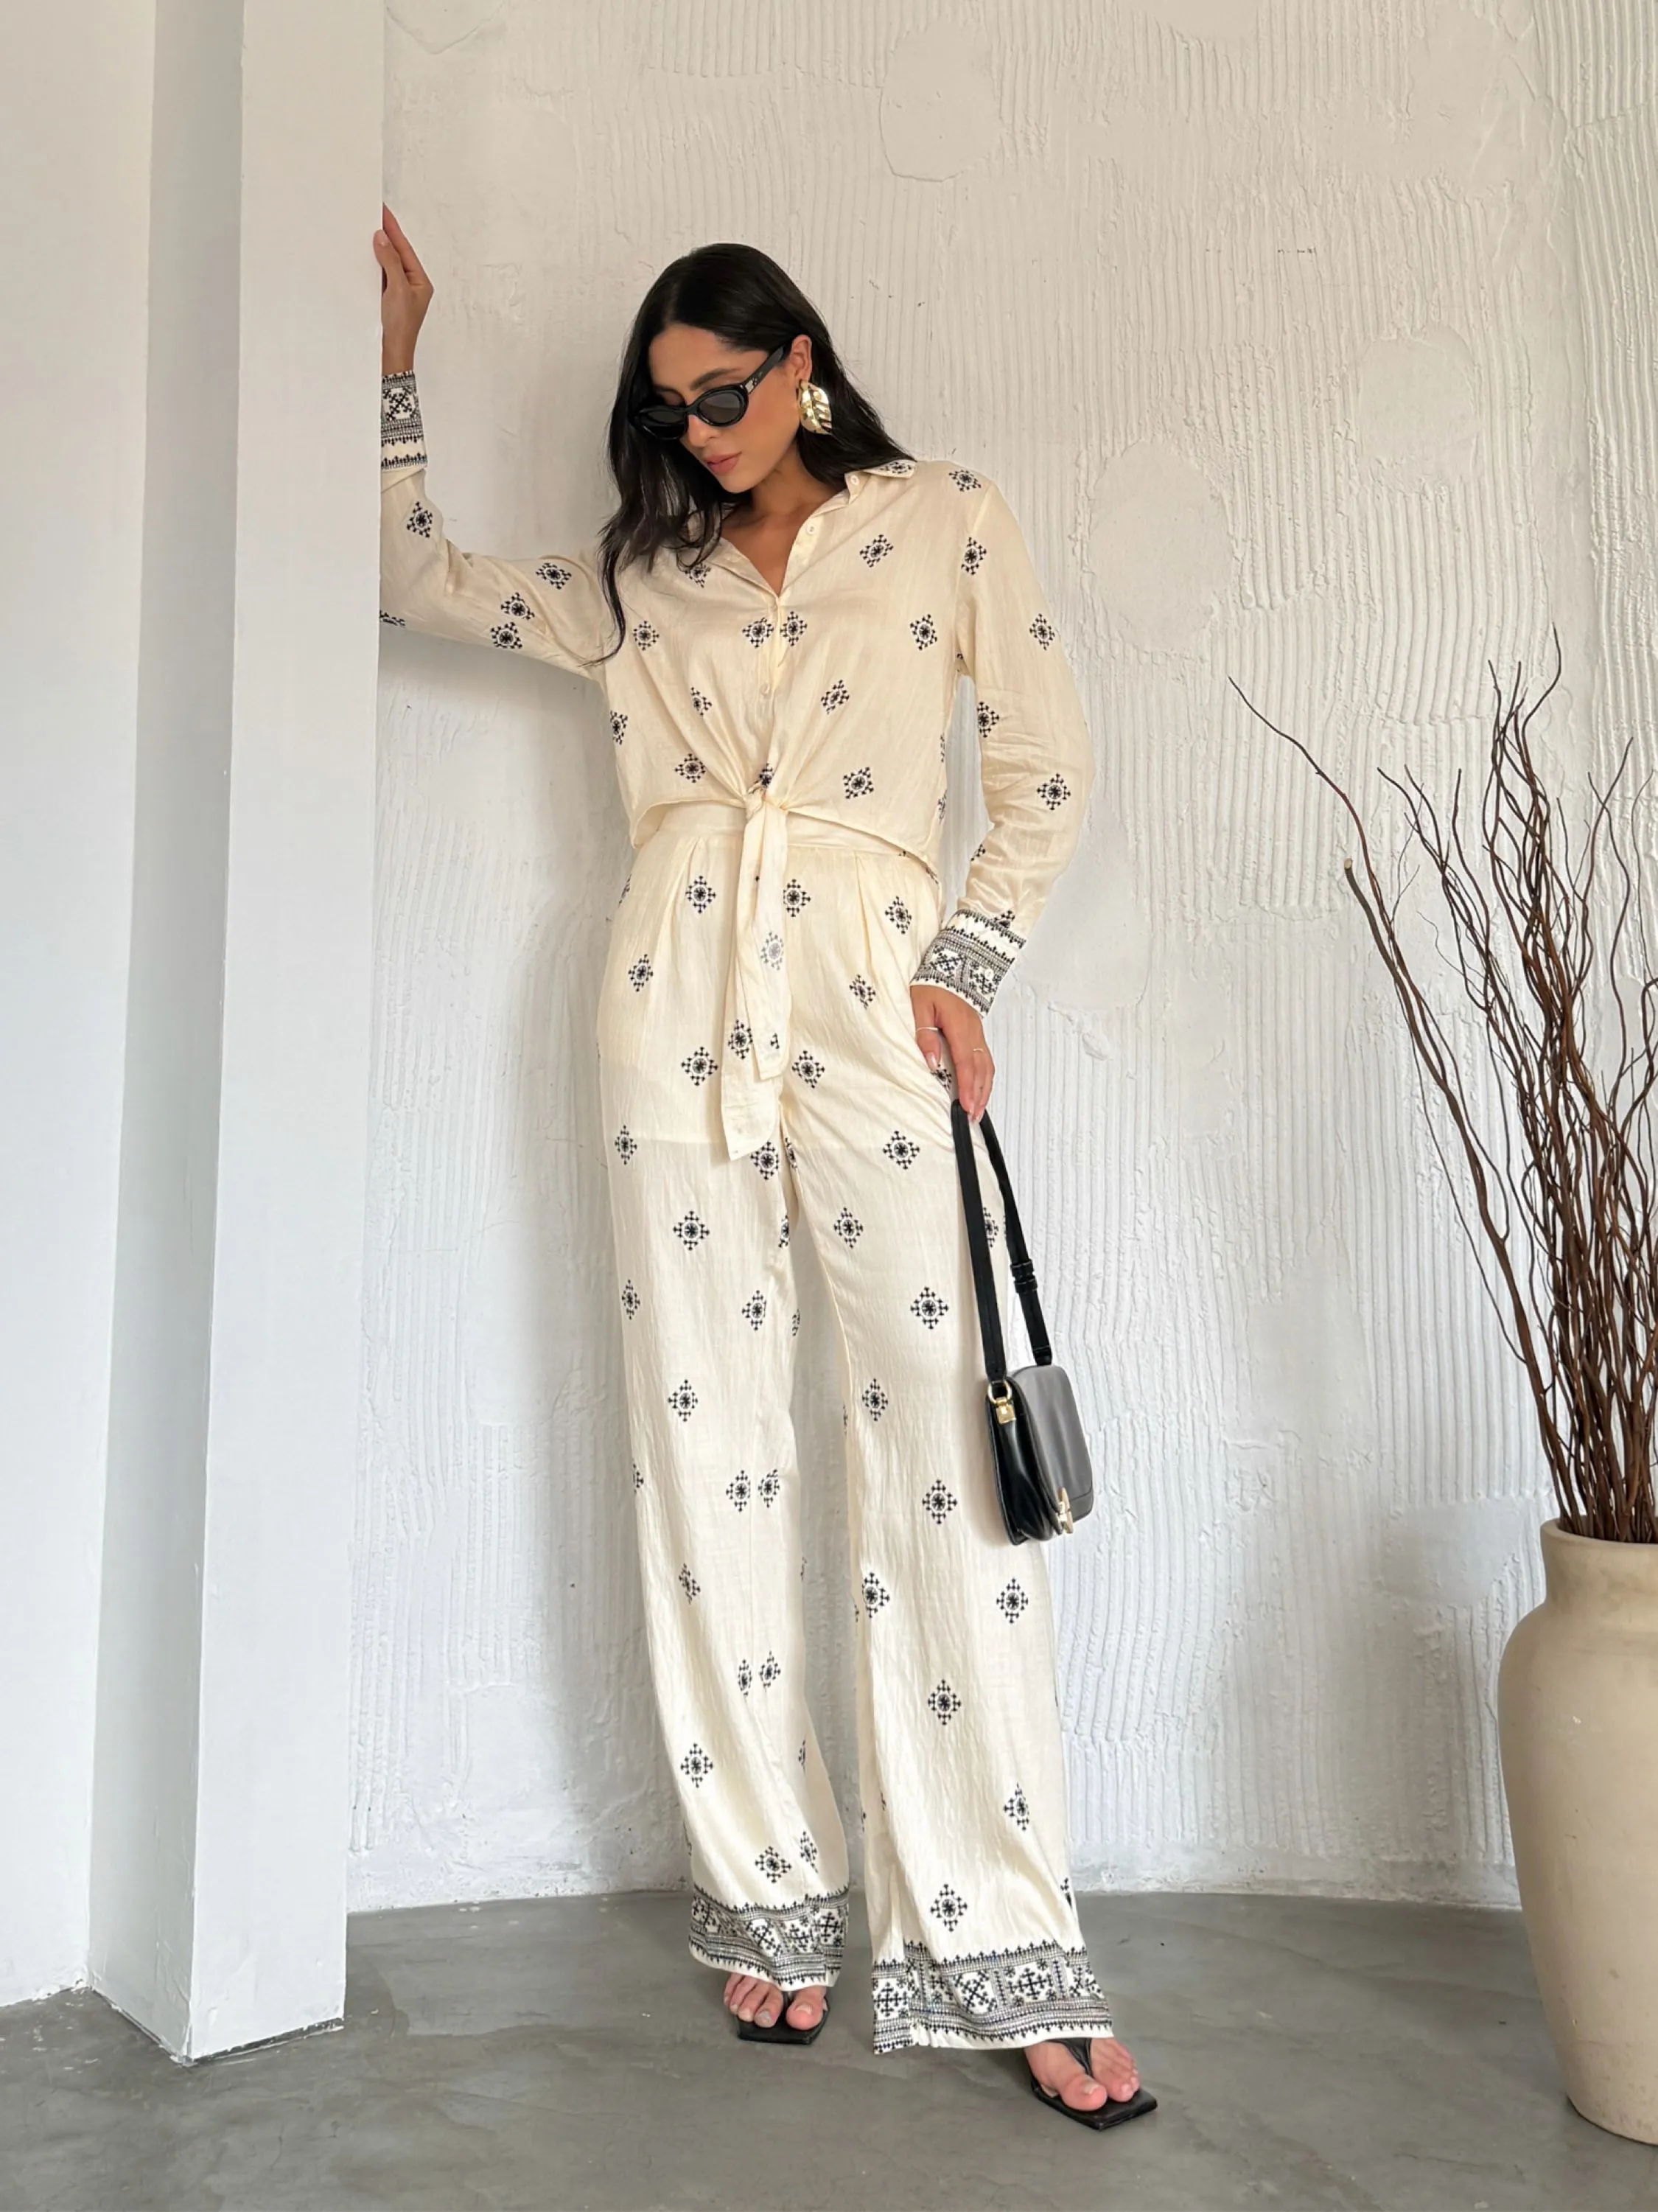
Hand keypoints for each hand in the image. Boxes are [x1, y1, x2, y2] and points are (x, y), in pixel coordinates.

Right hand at [375, 205, 433, 375]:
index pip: (404, 248)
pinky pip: (375, 276)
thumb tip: (382, 238)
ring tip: (363, 229)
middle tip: (371, 214)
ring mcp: (395, 293)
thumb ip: (391, 262)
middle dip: (383, 234)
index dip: (392, 228)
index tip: (381, 210)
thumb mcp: (398, 291)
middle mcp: (409, 286)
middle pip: (395, 253)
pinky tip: (358, 256)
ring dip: (374, 249)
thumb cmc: (399, 330)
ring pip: (384, 264)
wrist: (388, 358)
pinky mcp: (382, 300)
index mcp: (420, 282)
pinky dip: (368, 265)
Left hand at [910, 984, 994, 1119]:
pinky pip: (985, 1059)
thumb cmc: (932, 984)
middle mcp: (974, 1032)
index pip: (965, 1063)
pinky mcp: (977, 1034)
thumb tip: (932, 1062)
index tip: (966, 1106)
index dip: (967, 1087)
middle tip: (972, 1117)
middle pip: (981, 1070)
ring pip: (987, 1066)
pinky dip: (985, 1078)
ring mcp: (978, 1033)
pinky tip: (980, 1089)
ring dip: (984, 1090)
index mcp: (960, 1027)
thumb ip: (924, 1034)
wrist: (951, 964)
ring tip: (978, 1110)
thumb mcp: (919, 1006)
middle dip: (979, 1095)